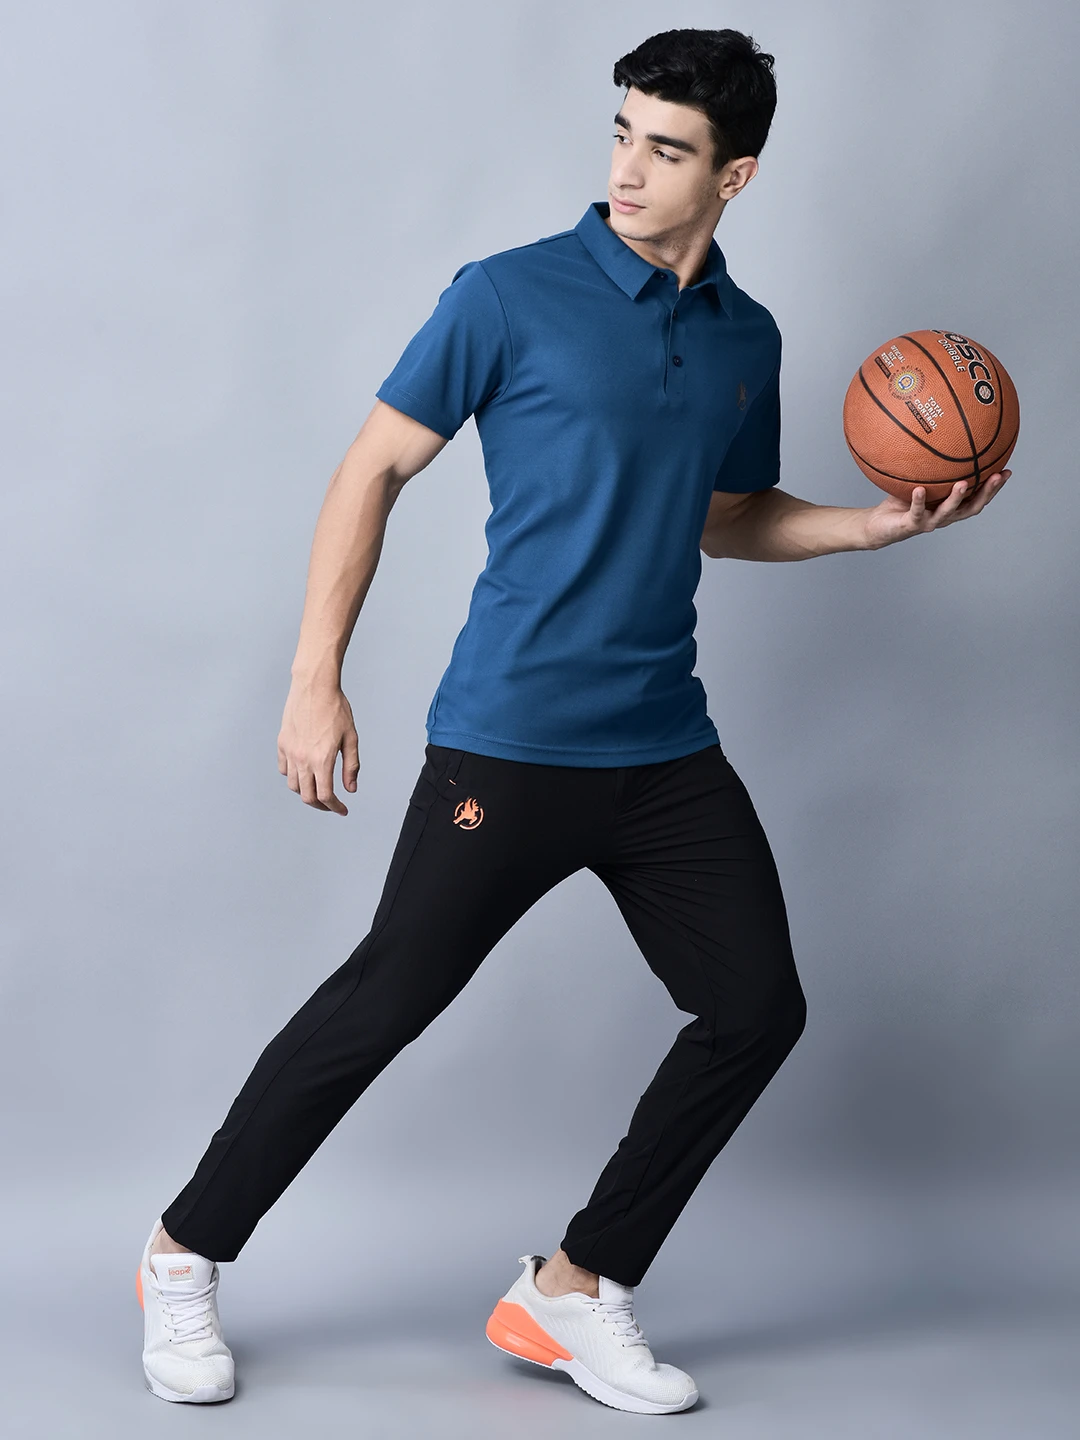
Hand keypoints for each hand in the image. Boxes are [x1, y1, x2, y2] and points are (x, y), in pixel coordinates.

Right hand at [277, 680, 359, 814]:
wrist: (314, 687)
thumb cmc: (335, 708)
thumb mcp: (351, 738)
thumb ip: (351, 766)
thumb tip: (350, 789)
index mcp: (322, 760)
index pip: (325, 796)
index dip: (334, 807)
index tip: (342, 810)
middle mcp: (302, 759)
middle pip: (307, 796)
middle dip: (321, 805)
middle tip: (331, 805)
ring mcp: (290, 752)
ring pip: (293, 785)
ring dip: (306, 792)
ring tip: (318, 789)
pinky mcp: (282, 743)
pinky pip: (284, 769)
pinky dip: (293, 776)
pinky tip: (304, 772)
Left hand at [863, 469, 1010, 549]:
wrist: (879, 525)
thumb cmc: (902, 500)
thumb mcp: (919, 479)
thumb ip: (932, 466)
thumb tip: (940, 436)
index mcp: (951, 506)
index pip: (978, 497)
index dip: (994, 487)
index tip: (1007, 471)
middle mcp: (944, 516)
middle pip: (972, 507)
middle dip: (986, 492)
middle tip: (997, 476)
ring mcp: (929, 522)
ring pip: (948, 512)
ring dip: (956, 498)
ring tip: (963, 483)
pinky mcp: (911, 525)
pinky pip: (916, 512)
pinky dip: (918, 501)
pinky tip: (919, 489)